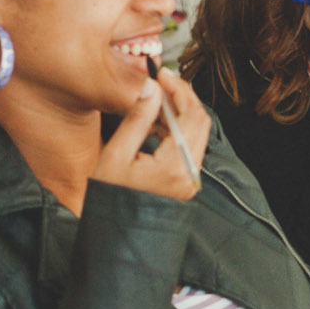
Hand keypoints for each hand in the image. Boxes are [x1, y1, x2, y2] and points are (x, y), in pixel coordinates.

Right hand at [93, 67, 209, 199]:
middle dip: (183, 98)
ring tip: (154, 104)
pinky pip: (190, 145)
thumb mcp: (115, 156)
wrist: (114, 233)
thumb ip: (136, 120)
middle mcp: (190, 174)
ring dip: (180, 112)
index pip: (192, 116)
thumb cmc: (109, 199)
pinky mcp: (186, 180)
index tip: (164, 75)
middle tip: (162, 84)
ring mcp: (191, 179)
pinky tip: (157, 123)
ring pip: (197, 132)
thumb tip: (151, 89)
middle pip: (200, 121)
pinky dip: (177, 129)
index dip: (180, 90)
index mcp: (175, 167)